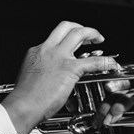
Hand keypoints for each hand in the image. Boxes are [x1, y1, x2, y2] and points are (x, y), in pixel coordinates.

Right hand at [2, 21, 117, 133]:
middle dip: (79, 27)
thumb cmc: (24, 98)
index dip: (66, 39)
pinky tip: (111, 64)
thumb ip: (41, 71)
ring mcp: (58, 57)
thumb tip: (50, 76)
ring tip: (99, 39)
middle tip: (88, 36)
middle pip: (66, 27)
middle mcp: (46, 50)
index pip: (53, 38)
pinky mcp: (69, 68)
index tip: (72, 45)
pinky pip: (93, 61)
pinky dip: (105, 61)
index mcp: (36, 52)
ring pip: (78, 33)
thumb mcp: (29, 77)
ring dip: (92, 33)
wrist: (23, 106)